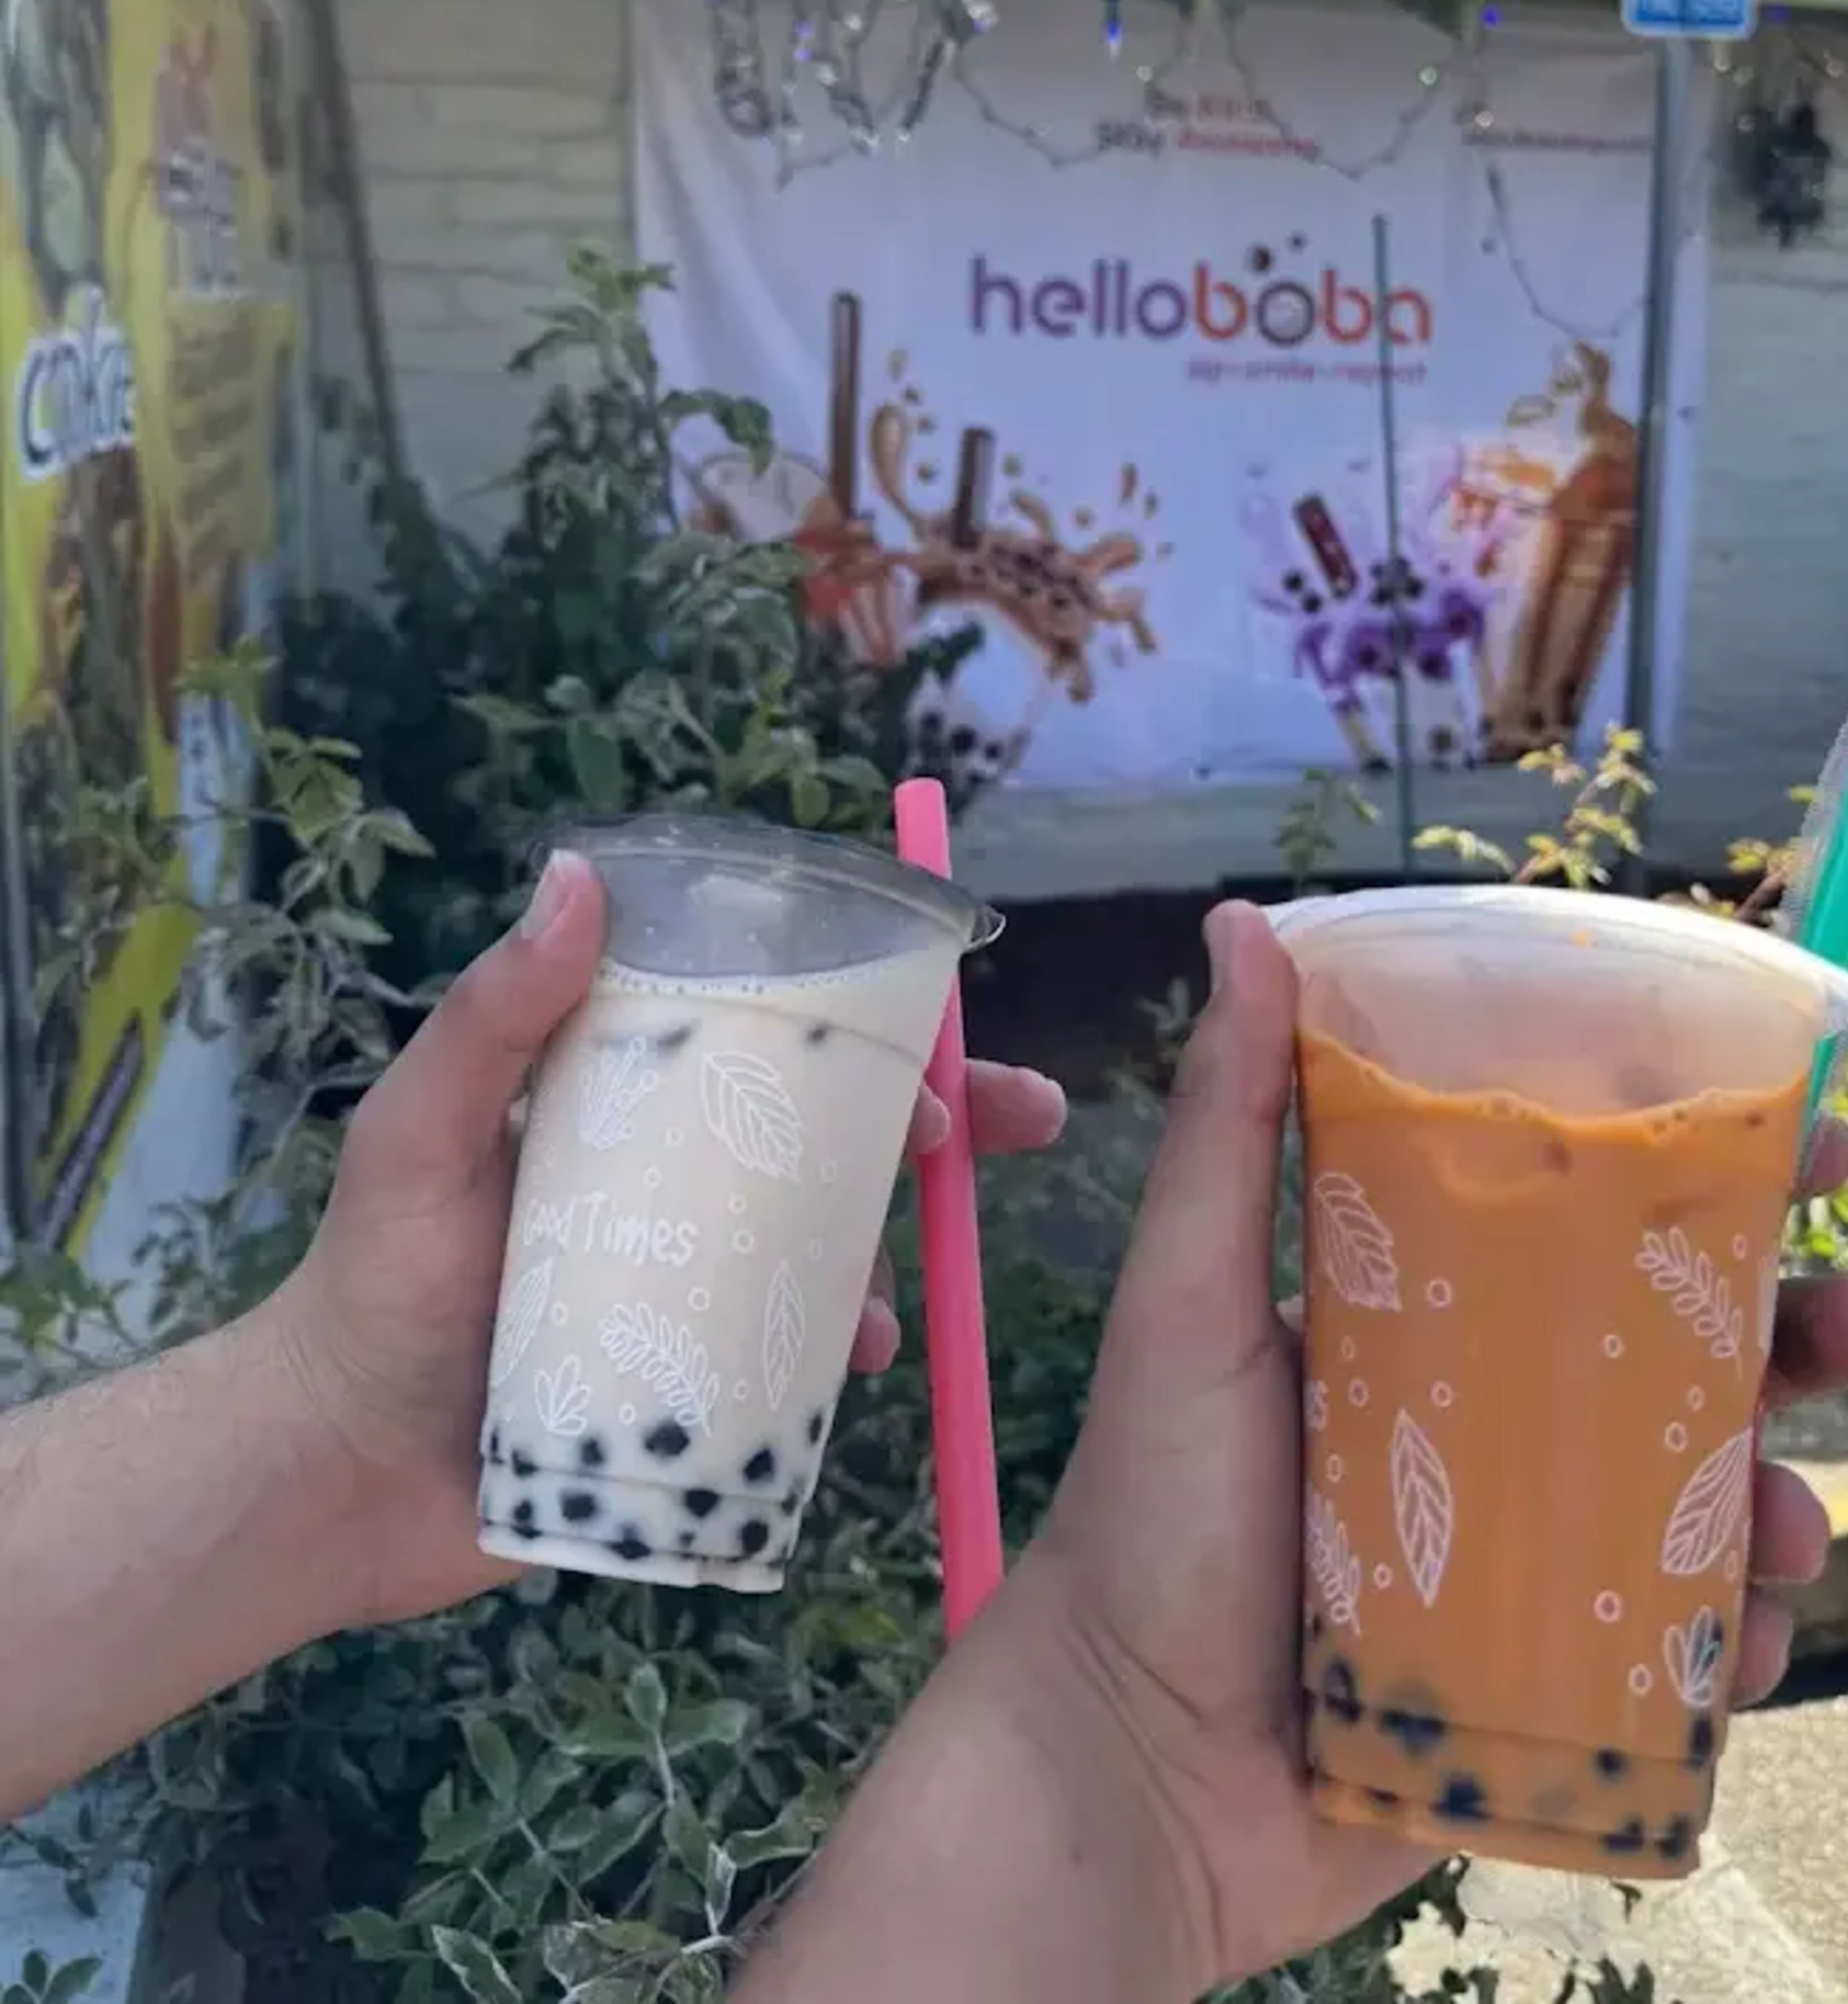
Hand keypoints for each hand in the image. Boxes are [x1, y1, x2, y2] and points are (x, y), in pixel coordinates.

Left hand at [263, 851, 1066, 1628]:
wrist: (334, 1470)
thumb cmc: (374, 1281)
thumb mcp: (424, 1127)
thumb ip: (496, 1014)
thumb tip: (577, 873)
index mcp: (628, 1111)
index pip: (766, 1040)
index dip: (866, 1024)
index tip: (941, 1025)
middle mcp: (675, 1191)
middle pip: (832, 1139)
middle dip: (944, 1125)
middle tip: (1016, 1126)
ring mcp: (693, 1294)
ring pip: (833, 1252)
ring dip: (894, 1257)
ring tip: (894, 1299)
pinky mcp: (698, 1393)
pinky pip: (800, 1365)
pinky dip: (847, 1356)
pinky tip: (861, 1364)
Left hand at [1010, 903, 1847, 1994]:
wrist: (1130, 1769)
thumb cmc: (1151, 1516)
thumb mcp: (1187, 1301)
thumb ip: (1226, 1123)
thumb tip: (1241, 923)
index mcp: (1429, 1318)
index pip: (1592, 1222)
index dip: (1711, 1178)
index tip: (1810, 1141)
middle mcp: (1491, 1425)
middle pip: (1682, 1358)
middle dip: (1798, 1337)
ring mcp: (1530, 1559)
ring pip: (1705, 1505)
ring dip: (1783, 1500)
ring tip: (1796, 1523)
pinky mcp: (1550, 1684)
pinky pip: (1679, 1654)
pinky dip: (1733, 1646)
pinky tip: (1747, 1640)